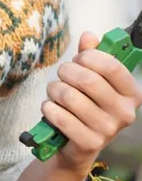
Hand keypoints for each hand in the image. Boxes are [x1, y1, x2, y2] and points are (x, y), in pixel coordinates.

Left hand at [40, 31, 141, 171]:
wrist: (77, 145)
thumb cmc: (85, 105)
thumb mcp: (91, 79)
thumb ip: (91, 56)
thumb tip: (89, 36)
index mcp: (131, 94)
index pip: (112, 66)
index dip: (89, 56)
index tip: (78, 58)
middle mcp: (125, 112)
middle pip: (88, 80)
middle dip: (66, 72)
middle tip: (62, 76)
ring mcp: (108, 129)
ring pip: (69, 96)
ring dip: (54, 90)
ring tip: (56, 95)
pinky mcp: (89, 143)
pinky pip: (59, 115)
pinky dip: (48, 108)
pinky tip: (52, 109)